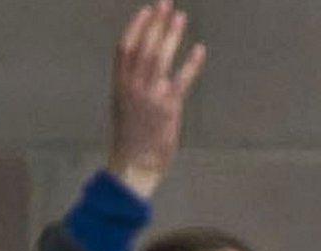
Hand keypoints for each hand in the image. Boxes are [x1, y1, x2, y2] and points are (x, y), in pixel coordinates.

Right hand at [107, 1, 205, 199]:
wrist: (135, 164)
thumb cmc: (132, 136)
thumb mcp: (125, 105)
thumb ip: (132, 84)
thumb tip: (141, 65)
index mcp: (120, 84)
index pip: (126, 48)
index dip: (137, 27)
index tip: (147, 11)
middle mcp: (133, 86)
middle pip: (145, 47)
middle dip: (156, 23)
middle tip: (166, 3)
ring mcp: (151, 96)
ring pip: (160, 58)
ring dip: (171, 36)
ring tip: (181, 17)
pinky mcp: (169, 108)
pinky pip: (182, 81)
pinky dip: (192, 64)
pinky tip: (200, 49)